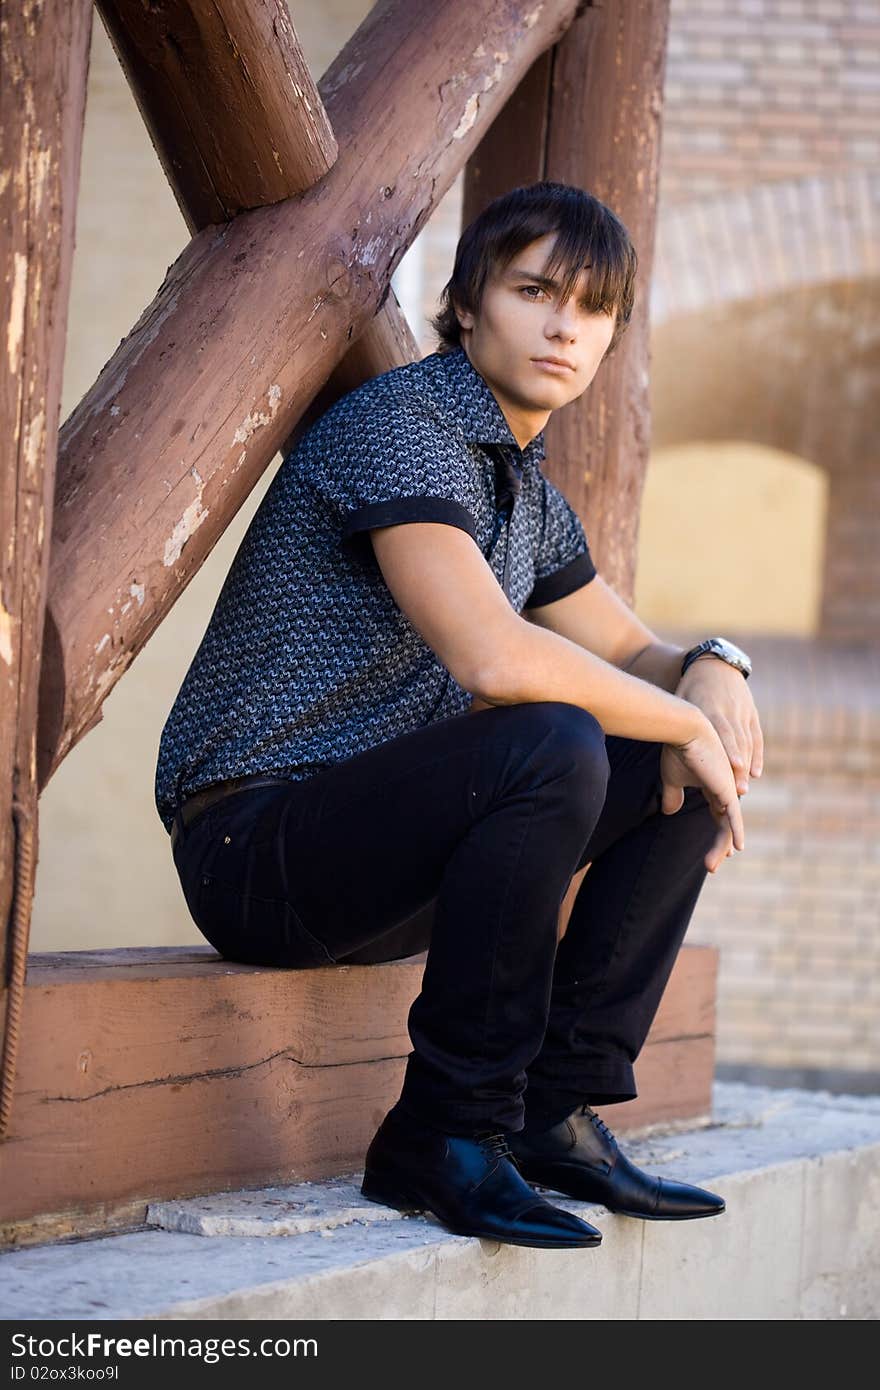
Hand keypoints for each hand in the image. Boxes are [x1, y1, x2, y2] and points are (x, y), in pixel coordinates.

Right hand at [660, 713, 744, 873]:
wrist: (685, 732)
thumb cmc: (678, 752)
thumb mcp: (671, 780)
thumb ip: (672, 796)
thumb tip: (669, 813)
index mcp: (713, 788)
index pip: (718, 817)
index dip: (717, 835)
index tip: (716, 855)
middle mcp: (725, 791)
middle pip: (725, 825)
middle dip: (718, 847)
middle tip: (710, 866)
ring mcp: (728, 791)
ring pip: (728, 826)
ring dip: (720, 847)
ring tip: (710, 865)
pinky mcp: (727, 790)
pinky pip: (733, 817)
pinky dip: (736, 832)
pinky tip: (736, 848)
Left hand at [675, 657, 763, 797]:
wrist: (713, 665)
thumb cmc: (689, 691)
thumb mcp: (680, 703)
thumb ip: (674, 727)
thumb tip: (661, 744)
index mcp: (707, 707)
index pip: (720, 730)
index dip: (727, 749)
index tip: (730, 768)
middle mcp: (727, 710)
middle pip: (735, 740)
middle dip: (737, 765)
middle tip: (737, 790)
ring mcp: (741, 712)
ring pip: (746, 741)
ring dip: (746, 765)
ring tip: (742, 788)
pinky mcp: (751, 714)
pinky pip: (756, 736)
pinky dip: (756, 755)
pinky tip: (755, 773)